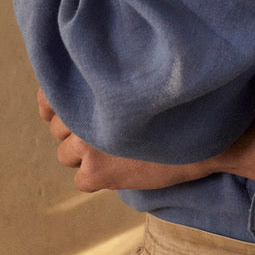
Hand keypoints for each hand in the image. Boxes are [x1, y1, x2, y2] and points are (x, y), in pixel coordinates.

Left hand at [37, 88, 254, 191]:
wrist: (205, 134)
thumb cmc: (181, 99)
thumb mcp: (146, 75)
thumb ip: (115, 75)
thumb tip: (91, 75)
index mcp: (93, 84)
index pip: (49, 96)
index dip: (55, 102)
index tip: (70, 105)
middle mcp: (82, 111)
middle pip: (57, 127)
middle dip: (75, 128)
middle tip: (102, 128)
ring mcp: (87, 144)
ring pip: (65, 154)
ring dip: (83, 153)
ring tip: (110, 148)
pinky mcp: (97, 172)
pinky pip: (80, 178)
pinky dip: (95, 176)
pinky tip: (118, 167)